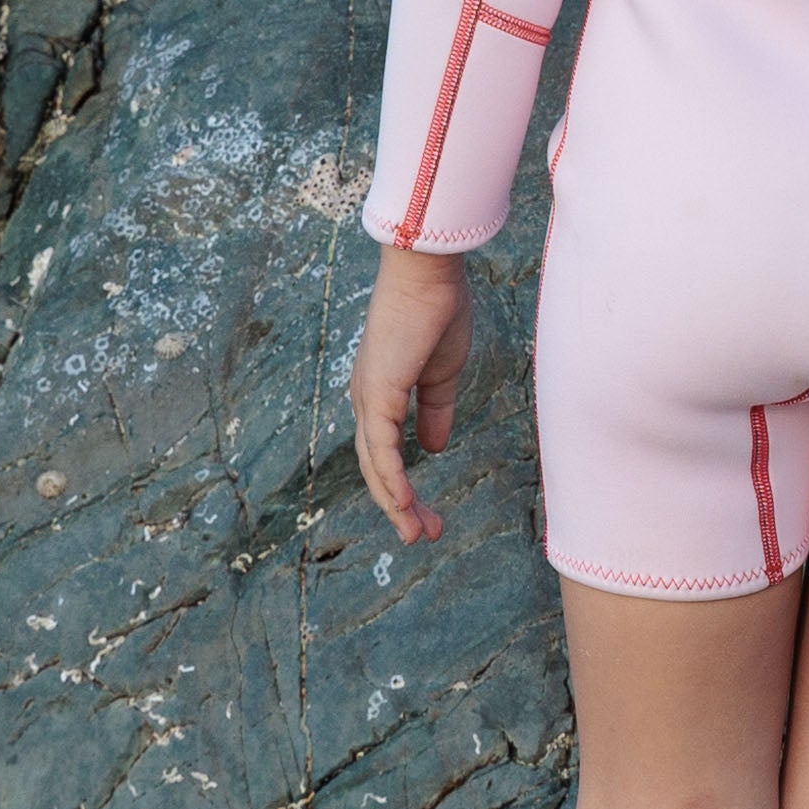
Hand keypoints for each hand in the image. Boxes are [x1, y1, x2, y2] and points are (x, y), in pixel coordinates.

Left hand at [349, 243, 472, 542]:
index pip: (385, 454)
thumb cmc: (436, 311)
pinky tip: (404, 507)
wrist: (430, 274)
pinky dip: (391, 482)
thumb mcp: (443, 373)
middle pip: (377, 469)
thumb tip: (433, 448)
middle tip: (425, 535)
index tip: (428, 515)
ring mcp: (368, 399)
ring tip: (420, 534)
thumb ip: (435, 411)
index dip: (404, 488)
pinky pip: (382, 450)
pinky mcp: (377, 395)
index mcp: (379, 395)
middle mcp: (366, 401)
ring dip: (397, 505)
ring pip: (376, 468)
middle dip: (401, 507)